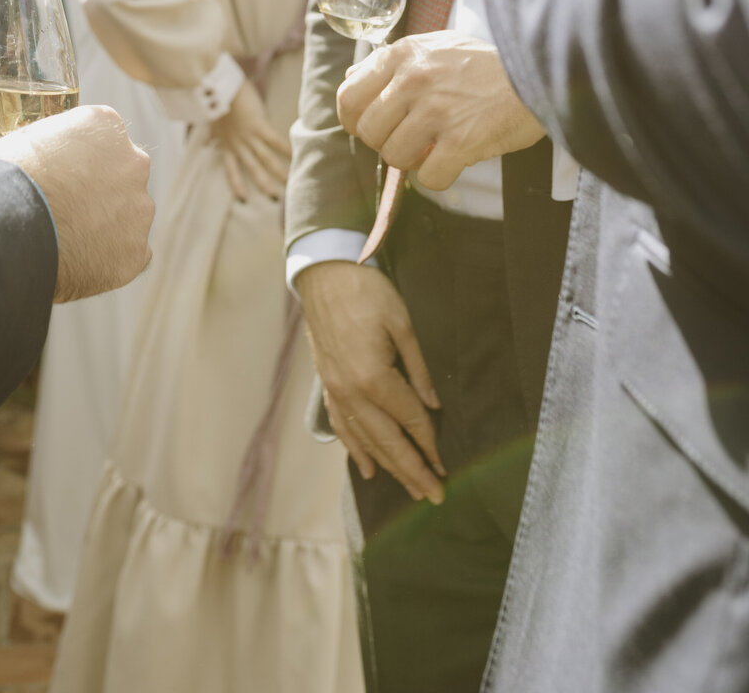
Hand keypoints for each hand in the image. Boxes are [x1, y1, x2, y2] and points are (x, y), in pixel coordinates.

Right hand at [0, 104, 153, 300]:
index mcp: (106, 126)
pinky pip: (127, 256)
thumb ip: (57, 147)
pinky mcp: (135, 253)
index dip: (80, 163)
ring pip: (128, 218)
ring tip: (66, 242)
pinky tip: (76, 263)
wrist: (5, 228)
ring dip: (106, 227)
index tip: (63, 179)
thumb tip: (50, 162)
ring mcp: (138, 210)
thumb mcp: (28, 140)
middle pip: (123, 177)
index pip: (103, 141)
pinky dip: (106, 261)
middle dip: (102, 193)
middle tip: (67, 211)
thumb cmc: (6, 179)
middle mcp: (133, 163)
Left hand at [209, 80, 291, 201]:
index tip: (243, 199)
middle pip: (252, 169)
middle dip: (264, 185)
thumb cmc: (218, 99)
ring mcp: (248, 136)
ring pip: (266, 159)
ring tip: (291, 182)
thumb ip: (214, 135)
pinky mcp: (259, 125)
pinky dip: (287, 149)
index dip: (237, 185)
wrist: (220, 85)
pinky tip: (298, 155)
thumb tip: (208, 142)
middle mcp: (237, 144)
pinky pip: (275, 141)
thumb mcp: (213, 122)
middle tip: (276, 198)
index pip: (231, 170)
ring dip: (279, 172)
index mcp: (226, 144)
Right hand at [296, 259, 444, 503]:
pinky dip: (355, 449)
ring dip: (388, 466)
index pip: (409, 418)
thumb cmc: (367, 292)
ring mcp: (335, 389)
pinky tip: (367, 468)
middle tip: (433, 496)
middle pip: (387, 440)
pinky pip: (342, 425)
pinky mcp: (327, 384)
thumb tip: (434, 406)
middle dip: (412, 470)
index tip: (445, 466)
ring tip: (409, 489)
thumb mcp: (403, 324)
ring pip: (364, 438)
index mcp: (374, 376)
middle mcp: (352, 391)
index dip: (430, 443)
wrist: (325, 273)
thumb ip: (419, 369)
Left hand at [337, 33, 545, 189]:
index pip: (348, 96)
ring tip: (436, 147)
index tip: (368, 128)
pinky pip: (428, 177)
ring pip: (394, 157)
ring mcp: (435, 111)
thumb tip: (352, 77)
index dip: (352, 120)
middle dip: (385, 143)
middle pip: (368, 132)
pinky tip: (455, 160)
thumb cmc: (486, 64)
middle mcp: (412, 80)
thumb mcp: (434, 46)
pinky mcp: (460, 140)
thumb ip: (391, 63)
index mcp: (401, 56)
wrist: (539, 71)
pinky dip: (440, 176)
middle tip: (411, 139)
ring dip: (413, 160)